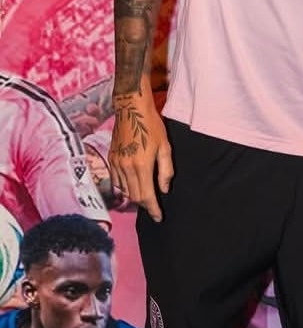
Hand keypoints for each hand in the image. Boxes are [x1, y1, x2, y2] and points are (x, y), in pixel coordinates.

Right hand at [108, 96, 173, 220]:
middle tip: (154, 208)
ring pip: (124, 191)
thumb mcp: (165, 148)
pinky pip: (116, 181)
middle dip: (145, 206)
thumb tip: (164, 190)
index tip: (158, 218)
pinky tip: (133, 187)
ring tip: (145, 199)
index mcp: (141, 166)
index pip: (146, 196)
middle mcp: (126, 168)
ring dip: (135, 198)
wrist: (130, 109)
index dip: (153, 210)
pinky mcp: (111, 159)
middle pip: (134, 196)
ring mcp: (116, 164)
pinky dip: (124, 188)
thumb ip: (165, 171)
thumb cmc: (152, 126)